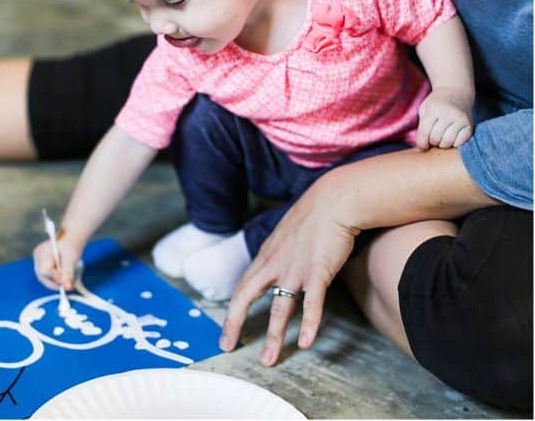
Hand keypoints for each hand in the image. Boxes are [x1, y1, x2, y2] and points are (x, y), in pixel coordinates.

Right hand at [32, 232, 81, 290]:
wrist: (72, 236)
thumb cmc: (72, 244)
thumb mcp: (71, 260)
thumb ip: (68, 274)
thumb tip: (67, 287)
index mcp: (41, 253)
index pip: (45, 272)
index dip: (56, 280)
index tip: (68, 285)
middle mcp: (37, 257)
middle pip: (43, 276)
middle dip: (56, 283)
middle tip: (68, 287)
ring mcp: (38, 259)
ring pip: (45, 277)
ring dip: (56, 281)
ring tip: (68, 281)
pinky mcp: (43, 262)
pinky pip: (47, 274)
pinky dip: (56, 277)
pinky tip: (65, 276)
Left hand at [219, 180, 357, 365]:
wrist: (334, 200)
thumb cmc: (314, 216)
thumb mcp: (286, 234)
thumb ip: (278, 253)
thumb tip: (275, 266)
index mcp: (266, 256)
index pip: (242, 287)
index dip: (232, 309)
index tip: (226, 328)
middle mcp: (275, 264)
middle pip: (246, 297)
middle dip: (234, 323)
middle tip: (227, 346)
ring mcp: (295, 269)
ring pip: (278, 308)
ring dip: (273, 336)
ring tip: (268, 360)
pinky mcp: (318, 272)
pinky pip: (312, 303)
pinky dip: (308, 323)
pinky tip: (305, 342)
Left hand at [416, 87, 473, 149]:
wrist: (456, 92)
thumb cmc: (436, 104)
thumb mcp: (424, 110)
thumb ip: (421, 127)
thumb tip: (422, 149)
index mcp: (434, 110)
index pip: (424, 132)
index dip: (421, 142)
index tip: (422, 145)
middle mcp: (449, 114)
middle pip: (435, 138)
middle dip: (431, 142)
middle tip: (432, 137)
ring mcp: (461, 120)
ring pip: (448, 142)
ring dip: (442, 144)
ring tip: (441, 137)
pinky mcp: (470, 126)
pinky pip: (460, 143)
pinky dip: (454, 144)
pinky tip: (451, 138)